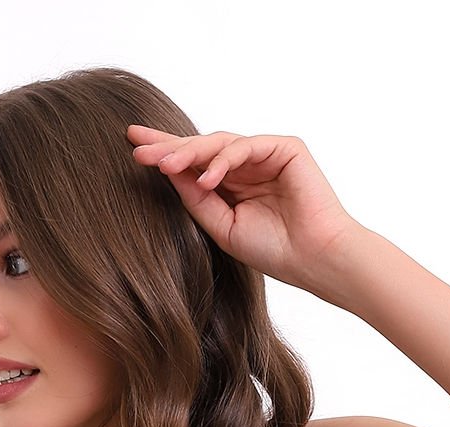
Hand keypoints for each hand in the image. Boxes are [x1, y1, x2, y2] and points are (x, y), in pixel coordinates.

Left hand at [127, 123, 361, 290]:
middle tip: (138, 147)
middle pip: (202, 147)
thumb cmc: (275, 250)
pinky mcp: (286, 148)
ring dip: (190, 152)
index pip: (194, 164)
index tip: (134, 152)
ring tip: (163, 164)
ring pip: (220, 143)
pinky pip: (246, 146)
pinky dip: (225, 159)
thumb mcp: (222, 226)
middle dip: (169, 146)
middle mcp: (247, 165)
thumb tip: (165, 171)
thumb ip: (196, 199)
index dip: (166, 155)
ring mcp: (266, 154)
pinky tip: (207, 177)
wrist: (315, 260)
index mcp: (232, 184)